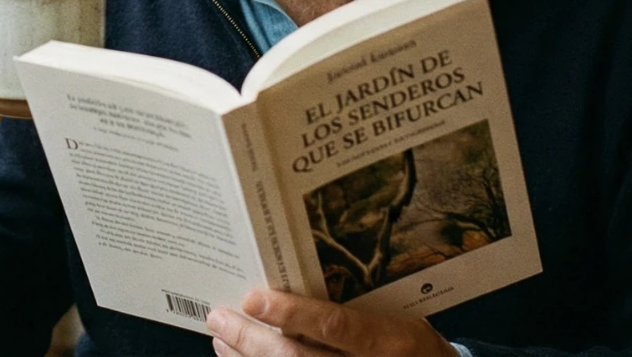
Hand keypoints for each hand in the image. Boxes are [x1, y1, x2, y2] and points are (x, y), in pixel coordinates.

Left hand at [207, 290, 457, 356]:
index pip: (333, 327)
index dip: (290, 314)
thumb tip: (292, 283)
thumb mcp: (397, 321)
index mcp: (388, 341)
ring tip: (221, 338)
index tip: (252, 298)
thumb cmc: (412, 346)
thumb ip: (353, 309)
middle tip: (219, 318)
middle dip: (250, 340)